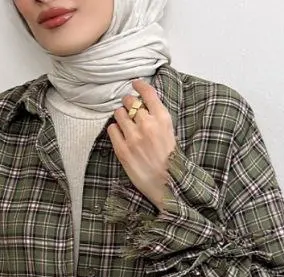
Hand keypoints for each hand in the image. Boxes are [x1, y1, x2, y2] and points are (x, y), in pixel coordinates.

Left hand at [106, 78, 176, 211]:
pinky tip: (120, 134)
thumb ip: (158, 119)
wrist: (168, 185)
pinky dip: (114, 129)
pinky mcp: (122, 150)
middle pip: (130, 102)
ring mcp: (133, 138)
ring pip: (119, 113)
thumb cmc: (171, 161)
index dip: (139, 86)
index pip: (147, 93)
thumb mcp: (170, 133)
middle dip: (129, 104)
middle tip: (130, 110)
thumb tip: (145, 107)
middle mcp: (147, 125)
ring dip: (121, 116)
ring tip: (125, 123)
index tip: (135, 83)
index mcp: (162, 119)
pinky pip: (112, 129)